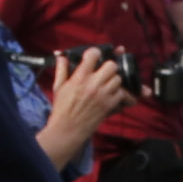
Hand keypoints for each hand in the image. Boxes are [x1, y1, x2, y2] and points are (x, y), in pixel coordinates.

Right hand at [40, 49, 128, 165]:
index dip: (95, 52)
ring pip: (119, 79)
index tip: (95, 55)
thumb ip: (62, 69)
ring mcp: (103, 95)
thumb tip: (62, 56)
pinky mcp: (110, 105)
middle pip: (112, 65)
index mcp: (80, 77)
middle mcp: (93, 84)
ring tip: (108, 84)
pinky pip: (124, 94)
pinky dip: (122, 94)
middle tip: (104, 71)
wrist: (68, 129)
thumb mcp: (58, 87)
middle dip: (109, 66)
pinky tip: (116, 94)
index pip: (93, 55)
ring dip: (115, 80)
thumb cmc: (62, 108)